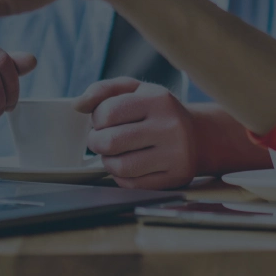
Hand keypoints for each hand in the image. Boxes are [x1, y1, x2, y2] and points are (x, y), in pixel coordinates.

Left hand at [75, 78, 198, 190]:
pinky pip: (132, 185)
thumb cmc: (158, 111)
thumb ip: (104, 90)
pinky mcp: (175, 178)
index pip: (108, 112)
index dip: (97, 119)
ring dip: (107, 161)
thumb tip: (77, 105)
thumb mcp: (136, 90)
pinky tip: (128, 164)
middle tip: (101, 139)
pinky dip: (122, 177)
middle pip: (111, 142)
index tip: (102, 120)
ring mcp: (175, 154)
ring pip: (120, 167)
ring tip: (113, 153)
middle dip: (96, 142)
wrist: (198, 136)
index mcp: (158, 99)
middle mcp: (170, 126)